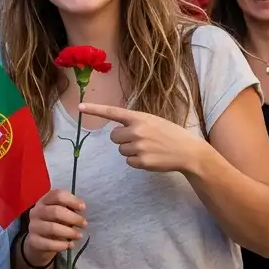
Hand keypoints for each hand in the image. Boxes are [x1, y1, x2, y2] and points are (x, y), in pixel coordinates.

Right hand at [24, 189, 84, 264]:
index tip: (83, 208)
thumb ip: (68, 208)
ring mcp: (34, 227)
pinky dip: (62, 245)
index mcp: (44, 200)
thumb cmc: (52, 223)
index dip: (72, 200)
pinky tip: (70, 245)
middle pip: (56, 211)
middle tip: (84, 224)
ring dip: (69, 232)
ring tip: (79, 236)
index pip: (57, 195)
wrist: (36, 242)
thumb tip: (81, 207)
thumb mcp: (58, 213)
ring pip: (53, 228)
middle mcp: (36, 211)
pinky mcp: (34, 242)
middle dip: (73, 218)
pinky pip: (49, 244)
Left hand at [79, 102, 203, 173]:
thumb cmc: (169, 133)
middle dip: (122, 138)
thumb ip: (135, 122)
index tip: (80, 107)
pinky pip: (129, 161)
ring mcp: (138, 147)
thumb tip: (118, 132)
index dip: (95, 110)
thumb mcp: (152, 120)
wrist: (188, 150)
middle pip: (113, 137)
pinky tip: (150, 157)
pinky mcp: (142, 161)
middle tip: (139, 139)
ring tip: (148, 148)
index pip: (112, 112)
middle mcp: (136, 130)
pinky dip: (136, 160)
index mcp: (138, 117)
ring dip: (130, 150)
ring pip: (121, 150)